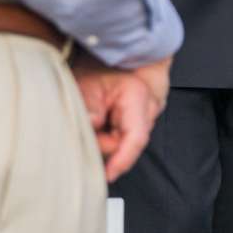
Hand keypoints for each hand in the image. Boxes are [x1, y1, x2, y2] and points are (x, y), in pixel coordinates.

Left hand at [74, 58, 169, 181]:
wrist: (118, 57)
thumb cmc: (105, 66)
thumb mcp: (88, 83)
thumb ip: (88, 108)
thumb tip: (89, 129)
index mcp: (137, 99)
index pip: (135, 138)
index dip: (122, 160)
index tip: (108, 174)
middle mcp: (146, 111)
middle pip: (125, 144)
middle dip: (102, 142)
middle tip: (87, 125)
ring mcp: (143, 117)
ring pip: (121, 142)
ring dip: (103, 137)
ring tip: (93, 117)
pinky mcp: (135, 123)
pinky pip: (120, 137)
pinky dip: (106, 134)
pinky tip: (98, 121)